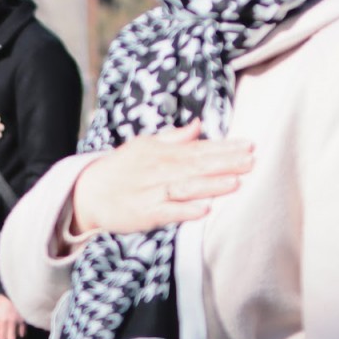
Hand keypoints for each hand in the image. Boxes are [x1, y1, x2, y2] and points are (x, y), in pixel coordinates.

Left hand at [0, 292, 26, 338]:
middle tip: (5, 334)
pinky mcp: (22, 320)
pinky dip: (21, 333)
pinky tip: (19, 330)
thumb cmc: (3, 299)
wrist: (14, 290)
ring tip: (12, 334)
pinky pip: (22, 333)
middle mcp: (2, 321)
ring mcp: (13, 322)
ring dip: (12, 337)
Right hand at [69, 125, 253, 237]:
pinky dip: (185, 210)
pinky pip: (168, 211)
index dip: (224, 147)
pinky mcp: (145, 212)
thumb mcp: (144, 146)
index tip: (248, 145)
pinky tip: (204, 209)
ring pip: (186, 186)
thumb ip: (174, 138)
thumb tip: (198, 126)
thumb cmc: (120, 169)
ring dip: (211, 184)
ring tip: (235, 182)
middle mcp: (161, 170)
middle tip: (251, 161)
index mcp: (164, 153)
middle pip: (198, 166)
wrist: (88, 192)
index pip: (199, 149)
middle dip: (225, 163)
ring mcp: (153, 192)